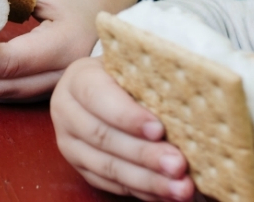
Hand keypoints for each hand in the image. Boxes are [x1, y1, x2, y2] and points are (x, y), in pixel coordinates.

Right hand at [50, 57, 195, 200]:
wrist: (104, 84)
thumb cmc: (127, 71)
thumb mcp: (132, 64)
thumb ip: (149, 78)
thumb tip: (186, 98)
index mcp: (78, 79)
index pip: (98, 97)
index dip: (128, 116)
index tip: (159, 129)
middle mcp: (67, 111)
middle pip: (103, 137)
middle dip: (144, 154)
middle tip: (178, 164)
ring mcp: (70, 143)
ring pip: (107, 167)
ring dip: (147, 180)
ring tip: (180, 187)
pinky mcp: (81, 167)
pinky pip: (111, 184)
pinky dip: (141, 190)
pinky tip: (167, 193)